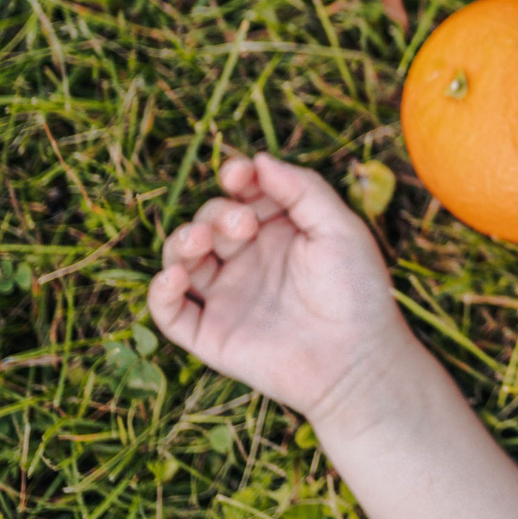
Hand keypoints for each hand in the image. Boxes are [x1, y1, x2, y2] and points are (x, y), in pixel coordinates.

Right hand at [148, 153, 412, 419]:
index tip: (239, 174)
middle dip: (218, 213)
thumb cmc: (357, 292)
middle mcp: (248, 260)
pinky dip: (161, 292)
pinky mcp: (211, 333)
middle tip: (244, 223)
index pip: (242, 194)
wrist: (357, 360)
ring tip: (200, 239)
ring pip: (182, 259)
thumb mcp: (339, 228)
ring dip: (181, 241)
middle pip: (210, 221)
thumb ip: (302, 189)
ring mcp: (227, 296)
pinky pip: (170, 311)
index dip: (236, 180)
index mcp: (278, 232)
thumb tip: (258, 159)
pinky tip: (176, 276)